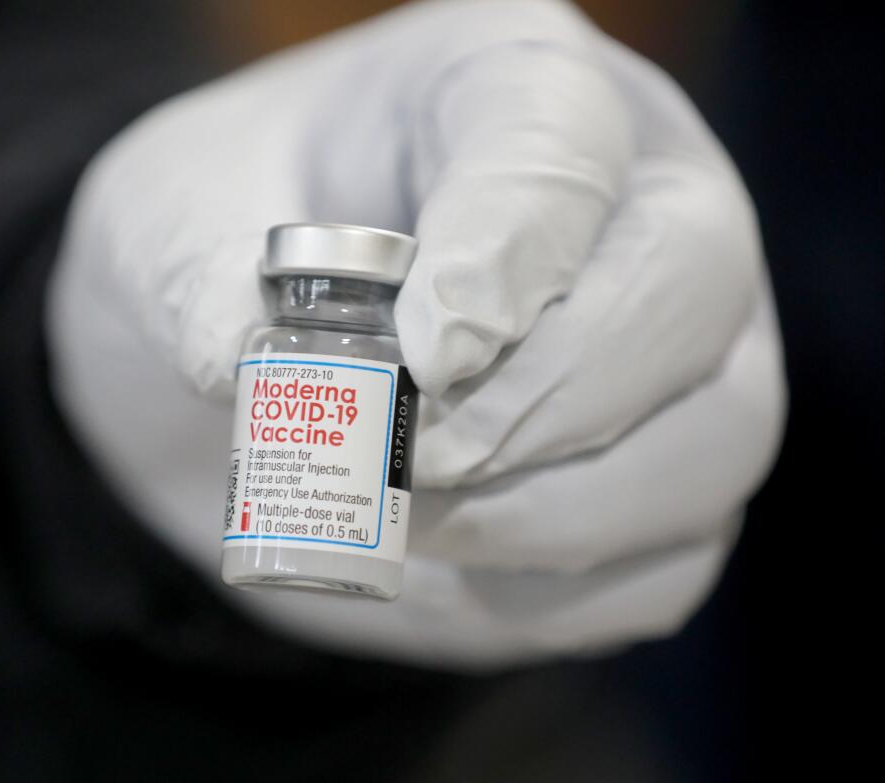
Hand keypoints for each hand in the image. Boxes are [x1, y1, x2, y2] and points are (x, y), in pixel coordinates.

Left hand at [46, 0, 785, 668]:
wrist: (245, 351)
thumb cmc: (224, 242)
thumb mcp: (165, 218)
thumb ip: (190, 272)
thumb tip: (243, 370)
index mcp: (504, 87)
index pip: (560, 137)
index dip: (511, 247)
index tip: (422, 354)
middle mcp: (624, 203)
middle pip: (688, 286)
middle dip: (551, 399)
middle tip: (421, 461)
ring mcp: (666, 344)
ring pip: (719, 436)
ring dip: (558, 514)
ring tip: (416, 520)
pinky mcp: (650, 473)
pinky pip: (668, 560)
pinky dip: (556, 593)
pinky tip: (446, 566)